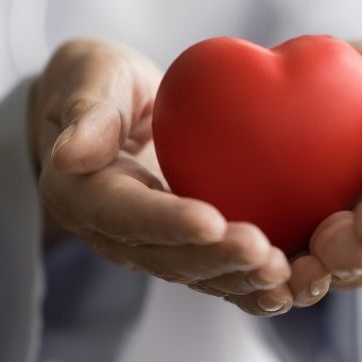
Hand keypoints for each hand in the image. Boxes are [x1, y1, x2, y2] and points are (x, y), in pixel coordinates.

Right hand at [30, 39, 293, 316]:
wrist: (110, 110)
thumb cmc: (99, 81)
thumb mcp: (88, 78)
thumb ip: (85, 113)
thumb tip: (68, 155)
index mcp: (82, 194)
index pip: (124, 214)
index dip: (167, 222)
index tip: (211, 220)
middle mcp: (116, 232)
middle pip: (166, 257)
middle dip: (216, 259)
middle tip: (264, 253)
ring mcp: (152, 244)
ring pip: (196, 274)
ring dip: (240, 279)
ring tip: (286, 275)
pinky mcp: (183, 245)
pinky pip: (217, 270)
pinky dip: (251, 282)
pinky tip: (293, 283)